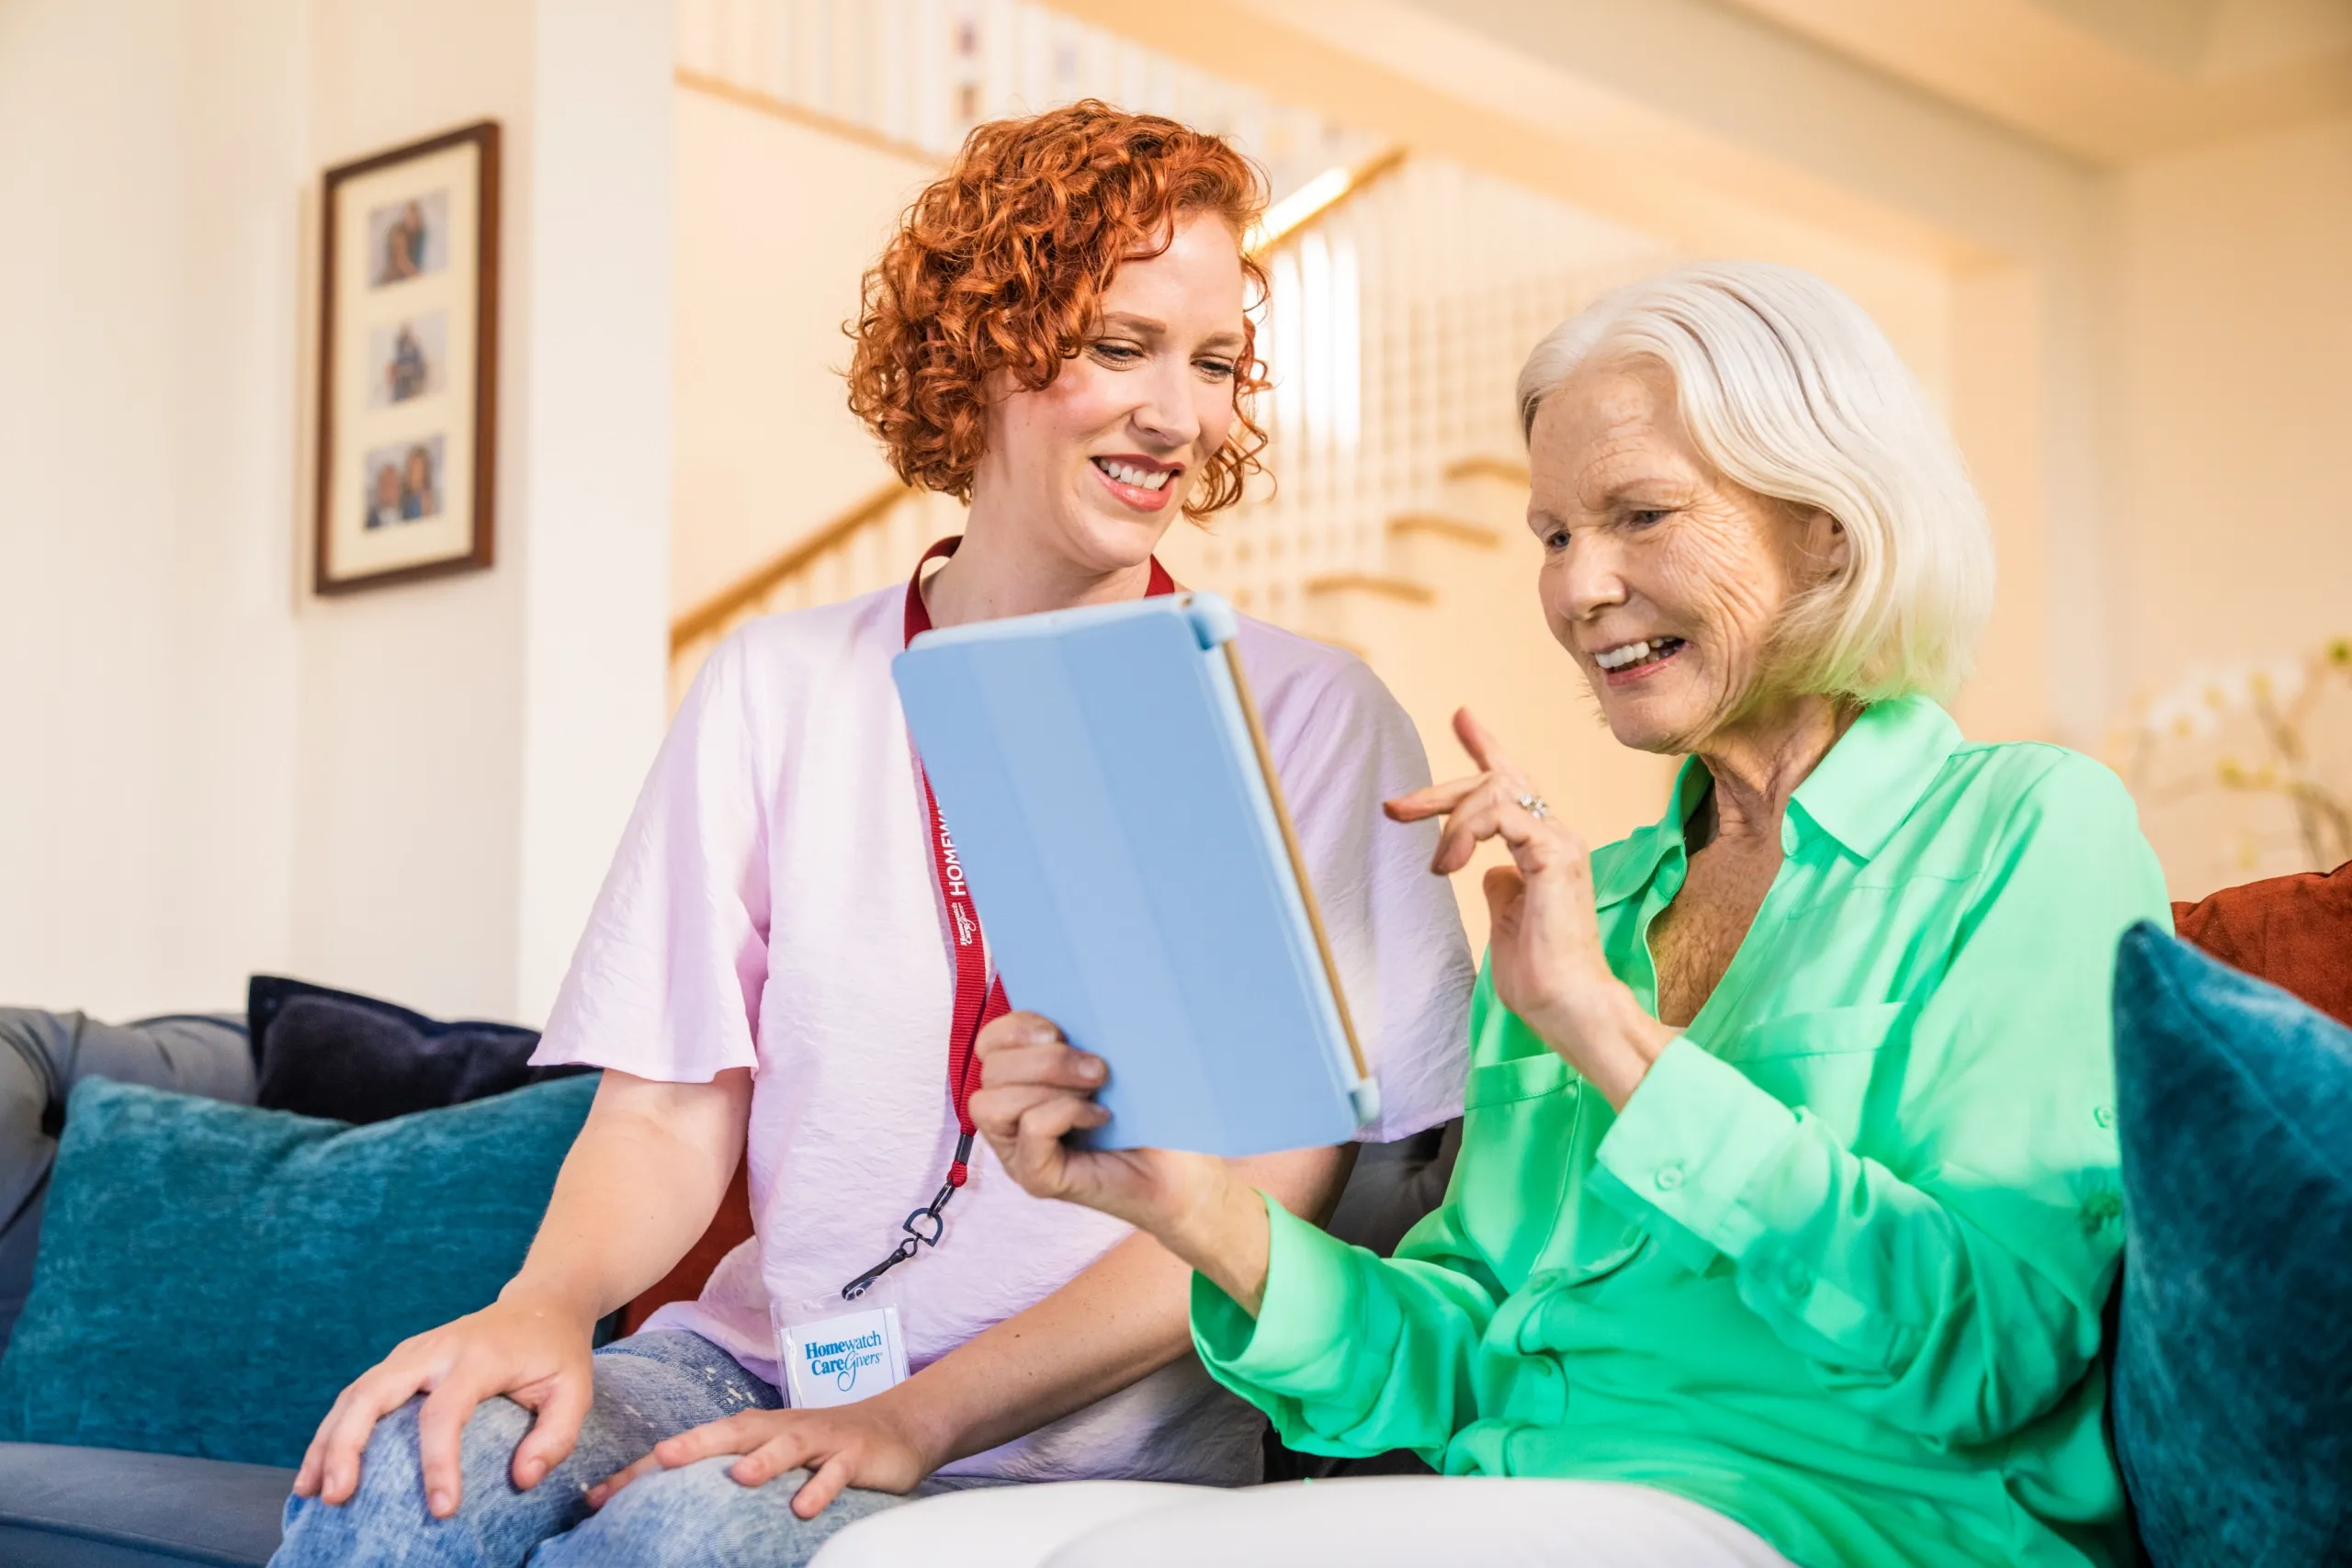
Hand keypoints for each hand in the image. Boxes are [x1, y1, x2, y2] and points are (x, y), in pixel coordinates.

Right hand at [292, 1290, 596, 1517]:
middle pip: (375, 1392)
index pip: (446, 1411)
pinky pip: (356, 1395)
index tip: (442, 1510)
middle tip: (337, 1497)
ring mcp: (411, 1351)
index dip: (438, 1462)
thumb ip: (557, 1437)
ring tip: (311, 1492)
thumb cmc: (556, 1355)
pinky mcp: (399, 1361)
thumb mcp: (577, 1391)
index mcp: (479, 1356)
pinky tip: (317, 1471)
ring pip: (355, 1393)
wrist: (541, 1305)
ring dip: (327, 1441)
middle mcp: (436, 1349)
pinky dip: (332, 1431)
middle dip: (349, 1445)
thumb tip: (522, 1480)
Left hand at [588, 1398, 934, 1519]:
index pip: (693, 1446)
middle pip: (732, 1435)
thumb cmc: (824, 1446)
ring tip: (737, 1478)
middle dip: (694, 1447)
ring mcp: (818, 1441)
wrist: (898, 1426)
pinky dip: (821, 1488)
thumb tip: (669, 1509)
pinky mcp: (853, 1456)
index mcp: (754, 1432)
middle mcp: (780, 1430)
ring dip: (762, 1461)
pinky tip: (803, 1508)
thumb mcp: (775, 1456)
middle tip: (658, 1462)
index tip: (599, 1496)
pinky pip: (835, 1473)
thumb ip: (732, 1473)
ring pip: (786, 1447)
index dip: (647, 1469)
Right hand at [970, 1012, 1281, 1311]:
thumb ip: (1084, 1031)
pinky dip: (1064, 1113)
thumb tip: (1081, 983)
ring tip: (1096, 1089)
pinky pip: (1030, 1131)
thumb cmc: (1153, 1111)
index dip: (1016, 1028)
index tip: (1060, 1030)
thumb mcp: (1112, 1057)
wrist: (1188, 1169)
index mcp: (1022, 1082)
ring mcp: (1019, 1153)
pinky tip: (1099, 1117)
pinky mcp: (1038, 1179)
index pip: (988, 1043)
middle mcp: (1010, 1120)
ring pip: (991, 1103)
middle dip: (1044, 1059)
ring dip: (1048, 1084)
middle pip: (989, 1070)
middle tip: (1097, 1068)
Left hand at [1385, 709, 1670, 1107]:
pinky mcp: (1555, 855)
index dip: (1485, 749)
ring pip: (1496, 791)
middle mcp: (1557, 837)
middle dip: (1441, 788)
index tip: (1462, 717)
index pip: (1514, 785)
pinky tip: (1450, 865)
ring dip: (1449, 817)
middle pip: (1496, 782)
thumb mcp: (1506, 921)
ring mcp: (1560, 843)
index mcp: (1545, 849)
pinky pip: (1504, 814)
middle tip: (1396, 807)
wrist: (1567, 1007)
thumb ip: (1500, 886)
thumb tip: (1486, 869)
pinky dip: (1467, 831)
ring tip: (1437, 865)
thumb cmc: (1540, 976)